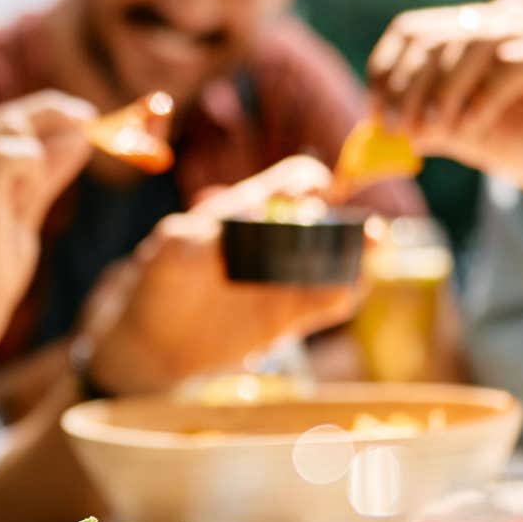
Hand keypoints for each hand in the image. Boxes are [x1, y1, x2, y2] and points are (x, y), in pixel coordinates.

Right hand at [0, 90, 95, 357]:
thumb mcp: (19, 218)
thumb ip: (44, 177)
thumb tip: (81, 135)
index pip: (1, 118)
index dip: (47, 111)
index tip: (86, 118)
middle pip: (9, 115)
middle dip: (57, 116)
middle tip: (95, 128)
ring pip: (11, 126)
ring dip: (41, 152)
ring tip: (33, 200)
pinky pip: (12, 153)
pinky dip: (33, 166)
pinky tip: (27, 200)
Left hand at [84, 157, 364, 394]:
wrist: (154, 340)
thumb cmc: (159, 282)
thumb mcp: (170, 250)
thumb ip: (205, 231)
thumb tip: (246, 215)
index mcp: (250, 211)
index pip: (295, 180)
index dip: (309, 182)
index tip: (307, 196)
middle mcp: (278, 240)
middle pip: (328, 218)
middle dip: (340, 219)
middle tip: (342, 229)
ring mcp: (288, 278)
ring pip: (340, 257)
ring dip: (359, 249)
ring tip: (369, 246)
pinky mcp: (292, 316)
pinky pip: (333, 299)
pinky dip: (348, 289)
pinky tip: (348, 285)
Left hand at [366, 0, 522, 194]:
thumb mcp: (468, 135)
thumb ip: (428, 126)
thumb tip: (380, 128)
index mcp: (475, 30)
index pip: (412, 31)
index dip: (385, 70)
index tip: (375, 113)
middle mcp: (503, 20)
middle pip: (433, 38)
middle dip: (406, 88)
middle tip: (400, 130)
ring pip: (469, 47)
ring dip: (442, 96)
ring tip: (436, 134)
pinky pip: (508, 67)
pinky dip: (482, 102)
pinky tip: (473, 130)